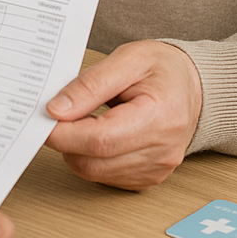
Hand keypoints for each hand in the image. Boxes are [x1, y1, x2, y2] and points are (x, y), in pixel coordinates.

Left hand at [44, 40, 201, 189]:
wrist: (194, 86)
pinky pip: (106, 176)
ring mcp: (156, 169)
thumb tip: (57, 110)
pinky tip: (95, 133)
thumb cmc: (164, 69)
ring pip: (95, 173)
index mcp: (160, 117)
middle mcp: (162, 151)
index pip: (101, 139)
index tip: (42, 117)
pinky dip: (91, 158)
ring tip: (80, 118)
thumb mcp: (128, 59)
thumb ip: (90, 84)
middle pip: (94, 161)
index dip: (64, 132)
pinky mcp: (149, 178)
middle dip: (65, 140)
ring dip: (76, 150)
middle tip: (56, 114)